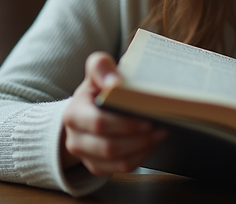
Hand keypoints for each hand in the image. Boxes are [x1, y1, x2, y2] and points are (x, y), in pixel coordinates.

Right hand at [61, 52, 165, 175]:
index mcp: (73, 114)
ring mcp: (86, 156)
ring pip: (117, 161)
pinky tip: (153, 142)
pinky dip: (142, 156)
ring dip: (143, 148)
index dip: (125, 123)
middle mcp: (75, 139)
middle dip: (139, 138)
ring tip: (162, 132)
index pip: (99, 123)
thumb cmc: (97, 89)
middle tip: (161, 125)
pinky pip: (122, 168)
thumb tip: (114, 83)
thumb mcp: (96, 72)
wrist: (87, 109)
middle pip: (109, 147)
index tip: (147, 115)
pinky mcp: (98, 166)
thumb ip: (101, 67)